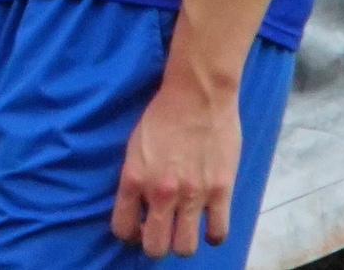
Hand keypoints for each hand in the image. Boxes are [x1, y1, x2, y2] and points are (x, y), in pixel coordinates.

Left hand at [111, 72, 241, 257]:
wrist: (197, 93)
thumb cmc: (163, 113)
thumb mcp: (135, 145)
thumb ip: (137, 179)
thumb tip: (141, 208)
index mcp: (135, 178)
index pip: (122, 229)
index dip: (130, 233)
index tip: (139, 226)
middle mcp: (161, 192)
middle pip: (155, 249)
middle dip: (156, 245)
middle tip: (162, 230)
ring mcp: (192, 194)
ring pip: (185, 249)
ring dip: (183, 242)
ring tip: (185, 227)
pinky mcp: (220, 191)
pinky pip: (217, 234)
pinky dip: (212, 234)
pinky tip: (209, 222)